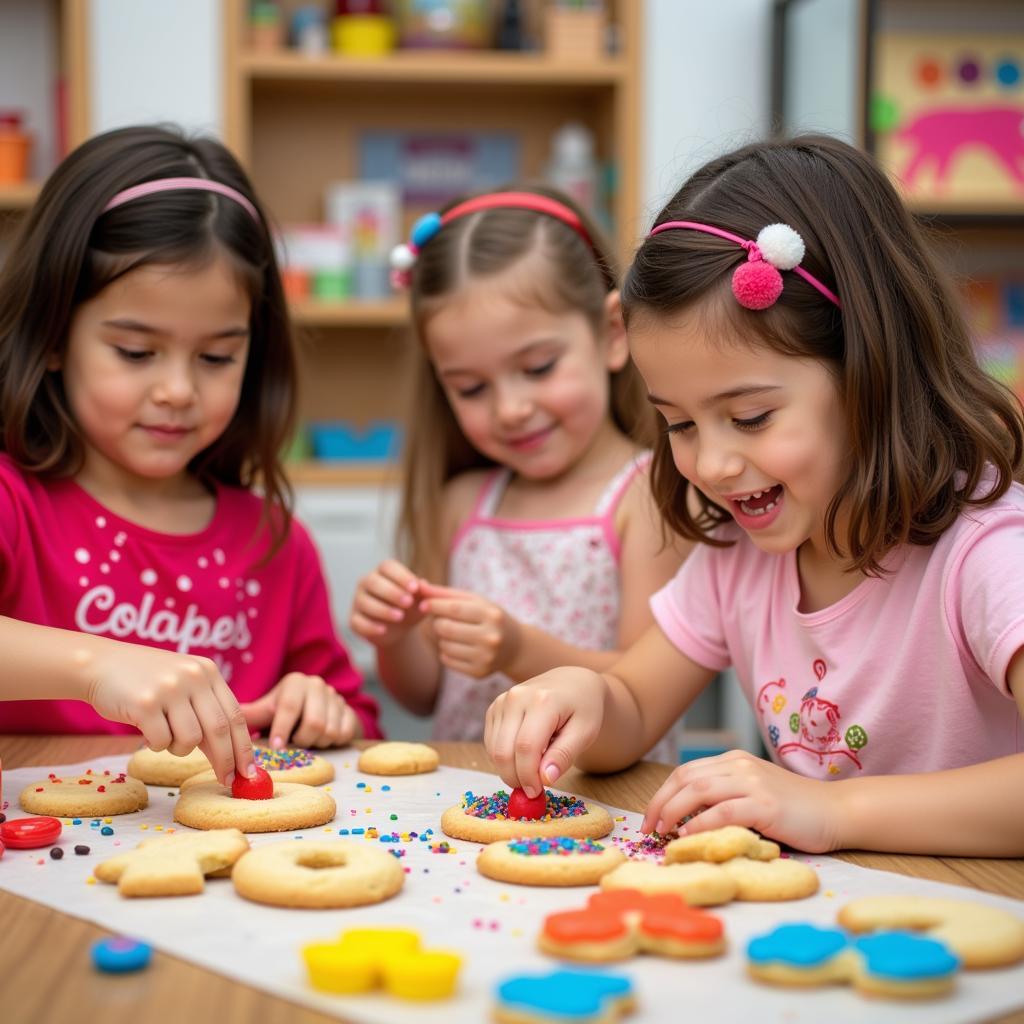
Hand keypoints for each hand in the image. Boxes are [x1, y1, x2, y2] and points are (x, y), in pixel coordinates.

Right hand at [86, 643, 253, 787]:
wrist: (100, 663)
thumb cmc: (146, 682)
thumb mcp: (184, 684)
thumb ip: (206, 710)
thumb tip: (232, 755)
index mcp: (208, 672)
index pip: (236, 715)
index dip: (244, 746)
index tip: (249, 772)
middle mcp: (193, 677)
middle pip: (219, 730)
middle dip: (225, 760)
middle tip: (226, 780)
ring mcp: (169, 688)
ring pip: (190, 739)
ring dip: (180, 749)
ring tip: (165, 734)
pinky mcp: (144, 703)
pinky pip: (161, 742)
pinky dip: (156, 744)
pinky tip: (146, 727)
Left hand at [240, 672, 358, 748]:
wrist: (320, 708)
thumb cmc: (286, 711)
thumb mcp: (268, 710)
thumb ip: (250, 714)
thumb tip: (220, 720)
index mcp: (296, 682)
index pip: (290, 707)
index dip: (283, 729)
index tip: (276, 746)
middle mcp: (318, 685)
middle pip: (314, 722)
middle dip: (302, 739)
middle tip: (295, 742)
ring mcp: (337, 698)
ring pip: (329, 730)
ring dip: (316, 742)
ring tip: (307, 738)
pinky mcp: (350, 712)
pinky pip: (343, 734)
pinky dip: (331, 742)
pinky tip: (322, 738)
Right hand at [349, 560, 424, 647]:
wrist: (401, 630)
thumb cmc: (411, 607)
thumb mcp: (421, 599)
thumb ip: (423, 591)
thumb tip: (423, 584)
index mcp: (383, 572)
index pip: (387, 566)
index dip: (400, 576)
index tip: (415, 588)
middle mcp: (366, 582)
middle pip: (374, 582)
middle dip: (392, 592)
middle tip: (408, 602)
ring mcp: (358, 600)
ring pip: (365, 602)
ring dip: (382, 609)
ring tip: (400, 616)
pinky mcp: (354, 619)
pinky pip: (357, 621)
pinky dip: (370, 626)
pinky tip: (383, 630)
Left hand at [417, 581, 520, 677]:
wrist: (516, 647)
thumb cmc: (489, 618)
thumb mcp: (475, 601)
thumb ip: (447, 594)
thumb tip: (420, 587)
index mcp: (491, 615)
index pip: (453, 609)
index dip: (434, 605)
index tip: (423, 604)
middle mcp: (491, 637)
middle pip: (446, 628)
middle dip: (436, 622)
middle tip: (439, 620)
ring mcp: (486, 657)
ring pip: (444, 645)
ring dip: (441, 638)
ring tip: (452, 634)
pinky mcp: (479, 672)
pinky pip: (447, 660)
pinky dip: (445, 652)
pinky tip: (457, 647)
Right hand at [484, 668, 606, 798]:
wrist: (572, 682)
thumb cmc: (583, 708)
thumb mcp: (585, 732)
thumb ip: (564, 755)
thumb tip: (545, 779)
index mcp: (542, 701)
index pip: (526, 747)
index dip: (528, 776)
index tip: (537, 793)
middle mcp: (516, 697)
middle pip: (504, 750)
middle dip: (515, 778)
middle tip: (532, 789)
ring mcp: (502, 701)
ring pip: (494, 750)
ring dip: (509, 770)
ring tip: (532, 770)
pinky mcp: (494, 707)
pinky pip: (491, 743)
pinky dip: (503, 758)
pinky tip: (523, 756)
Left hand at [640, 749, 843, 852]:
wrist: (836, 811)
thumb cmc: (794, 810)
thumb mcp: (753, 793)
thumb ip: (725, 797)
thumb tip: (686, 818)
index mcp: (734, 761)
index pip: (686, 772)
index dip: (663, 793)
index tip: (650, 816)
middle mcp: (740, 767)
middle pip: (686, 779)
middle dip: (660, 802)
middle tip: (648, 827)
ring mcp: (753, 783)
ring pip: (698, 790)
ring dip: (673, 811)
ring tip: (662, 831)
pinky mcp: (766, 805)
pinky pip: (723, 811)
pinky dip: (700, 823)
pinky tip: (688, 835)